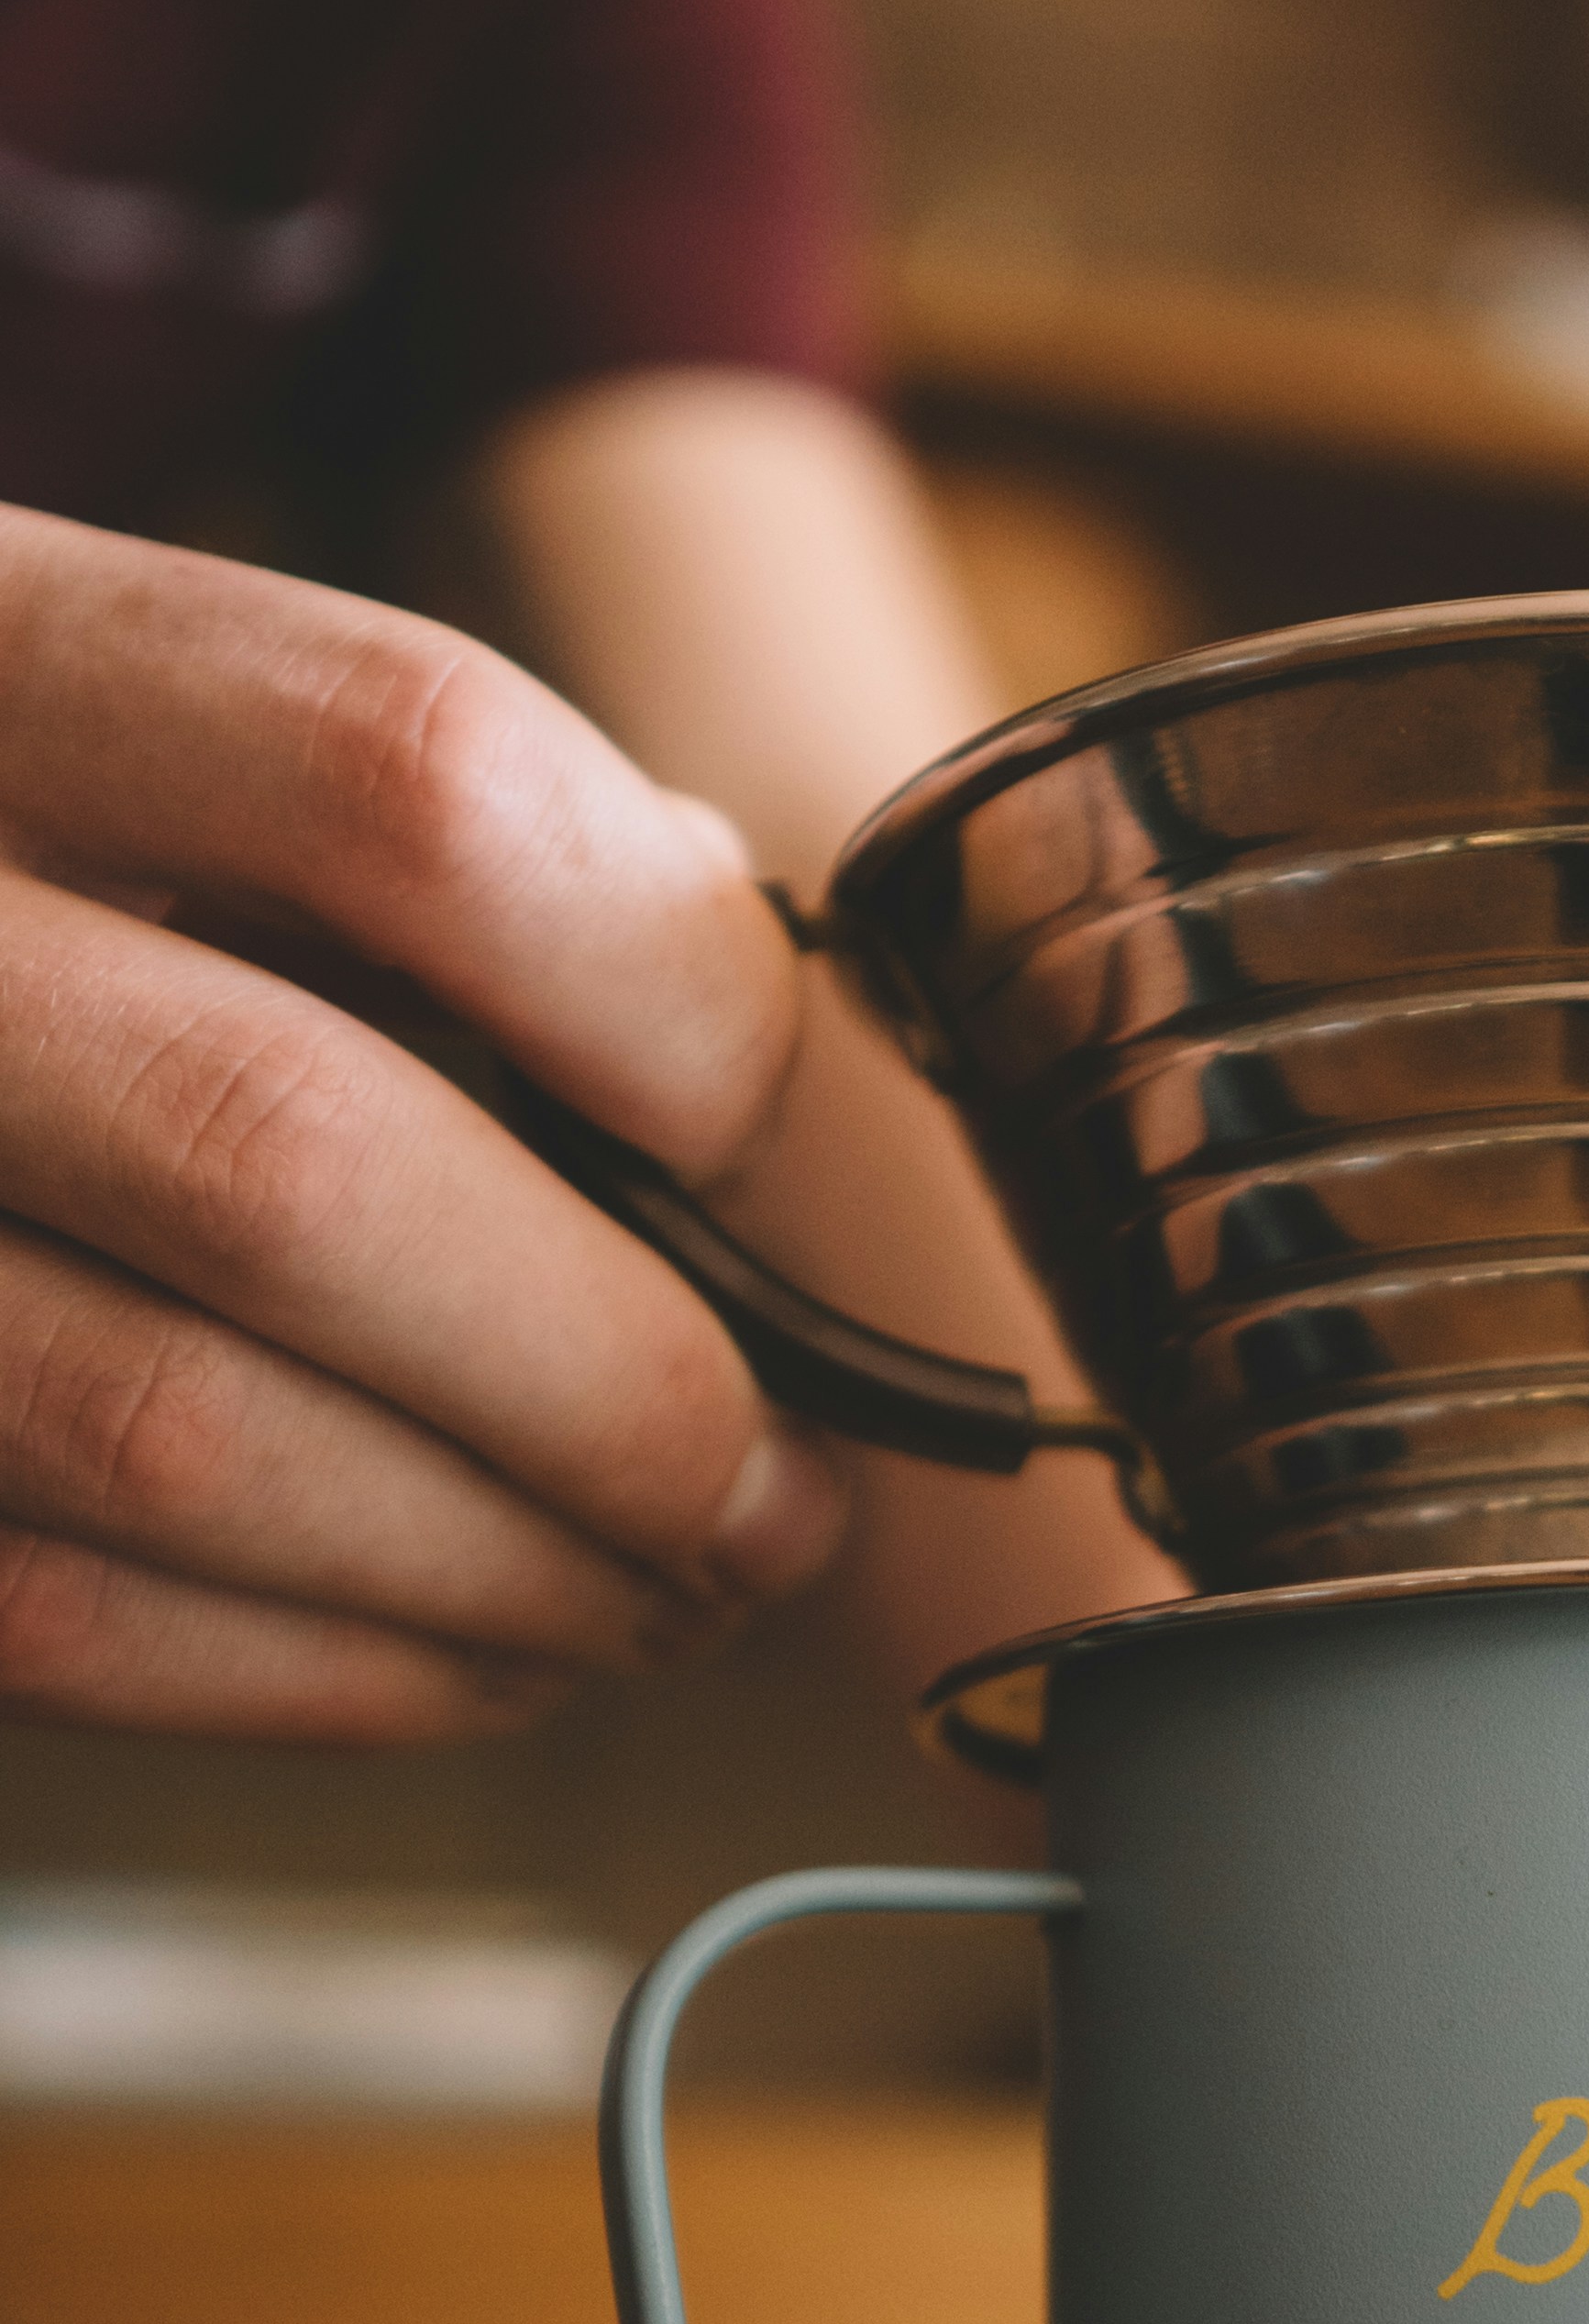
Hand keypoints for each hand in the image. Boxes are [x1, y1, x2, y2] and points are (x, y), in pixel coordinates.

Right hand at [0, 505, 848, 1739]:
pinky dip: (340, 1672)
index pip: (414, 782)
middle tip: (777, 1494)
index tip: (747, 1144)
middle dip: (611, 1385)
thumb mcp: (166, 751)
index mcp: (3, 650)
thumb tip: (729, 1095)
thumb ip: (425, 859)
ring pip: (181, 1439)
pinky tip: (486, 1650)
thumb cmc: (57, 897)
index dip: (662, 998)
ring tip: (668, 1592)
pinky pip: (70, 1618)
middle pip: (294, 1164)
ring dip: (506, 1569)